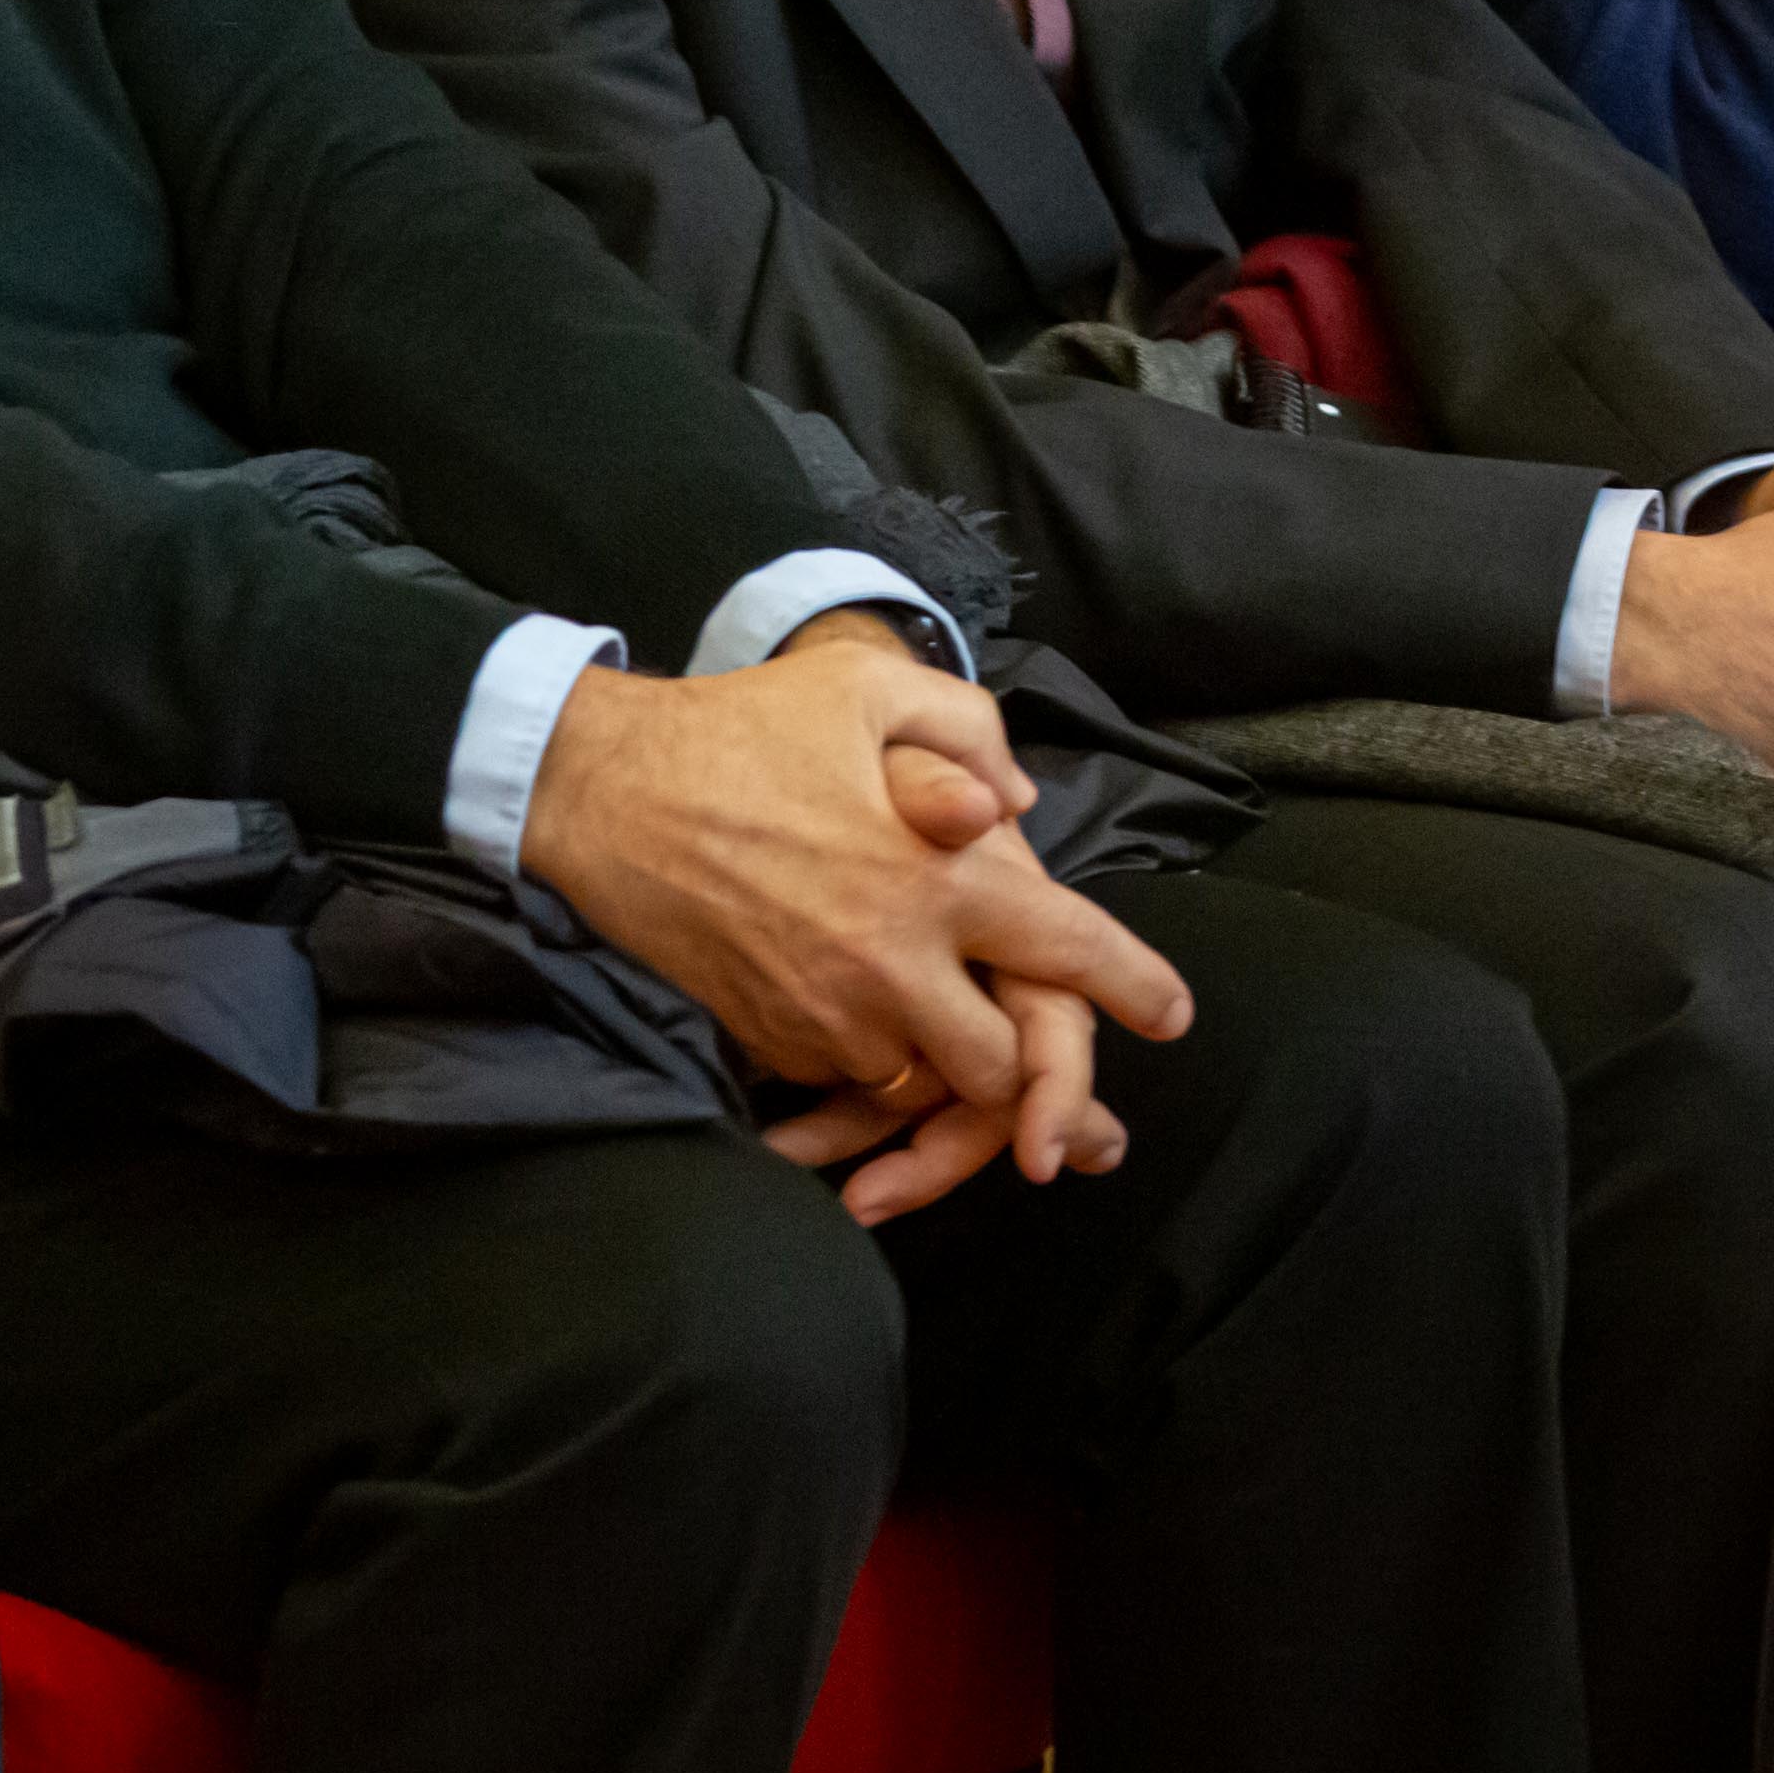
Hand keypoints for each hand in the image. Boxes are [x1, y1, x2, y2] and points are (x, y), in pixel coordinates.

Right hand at [522, 630, 1194, 1227]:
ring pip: (917, 1085)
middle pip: (999, 1065)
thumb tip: (1012, 805)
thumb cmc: (739, 729)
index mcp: (938, 876)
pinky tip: (850, 1009)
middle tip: (1019, 1040)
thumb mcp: (862, 688)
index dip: (1135, 987)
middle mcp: (893, 962)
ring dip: (932, 1063)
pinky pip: (841, 1080)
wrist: (601, 791)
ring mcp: (825, 1012)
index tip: (1172, 1014)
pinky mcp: (767, 1036)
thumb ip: (965, 731)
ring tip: (927, 1021)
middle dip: (1020, 1064)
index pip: (1069, 949)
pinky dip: (860, 1062)